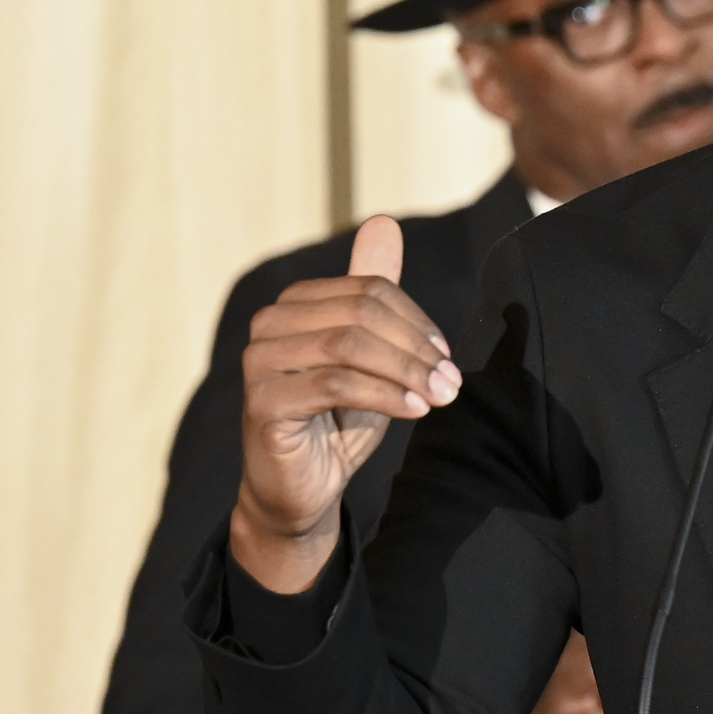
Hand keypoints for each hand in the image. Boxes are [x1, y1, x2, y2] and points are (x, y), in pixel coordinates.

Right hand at [232, 215, 460, 591]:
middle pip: (361, 312)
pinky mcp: (263, 401)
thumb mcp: (369, 355)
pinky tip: (415, 410)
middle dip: (416, 347)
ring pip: (349, 346)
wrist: (300, 490)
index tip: (447, 357)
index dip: (416, 320)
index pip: (369, 289)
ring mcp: (260, 361)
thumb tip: (384, 222)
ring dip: (406, 371)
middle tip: (452, 382)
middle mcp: (270, 323)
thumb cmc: (337, 421)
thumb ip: (375, 296)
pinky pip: (334, 384)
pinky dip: (384, 395)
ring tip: (440, 397)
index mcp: (296, 304)